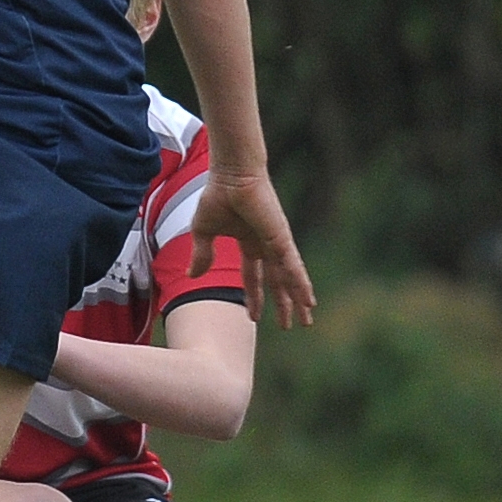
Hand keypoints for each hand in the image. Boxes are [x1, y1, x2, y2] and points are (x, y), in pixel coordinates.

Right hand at [188, 168, 314, 327]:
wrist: (231, 177)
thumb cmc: (217, 196)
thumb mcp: (203, 232)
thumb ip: (202, 254)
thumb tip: (193, 275)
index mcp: (248, 242)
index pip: (253, 275)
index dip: (254, 296)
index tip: (254, 317)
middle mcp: (267, 245)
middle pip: (277, 281)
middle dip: (284, 303)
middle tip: (292, 325)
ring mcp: (277, 243)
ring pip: (289, 278)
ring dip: (298, 300)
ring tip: (306, 319)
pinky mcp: (282, 240)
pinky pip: (292, 267)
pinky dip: (301, 284)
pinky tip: (308, 299)